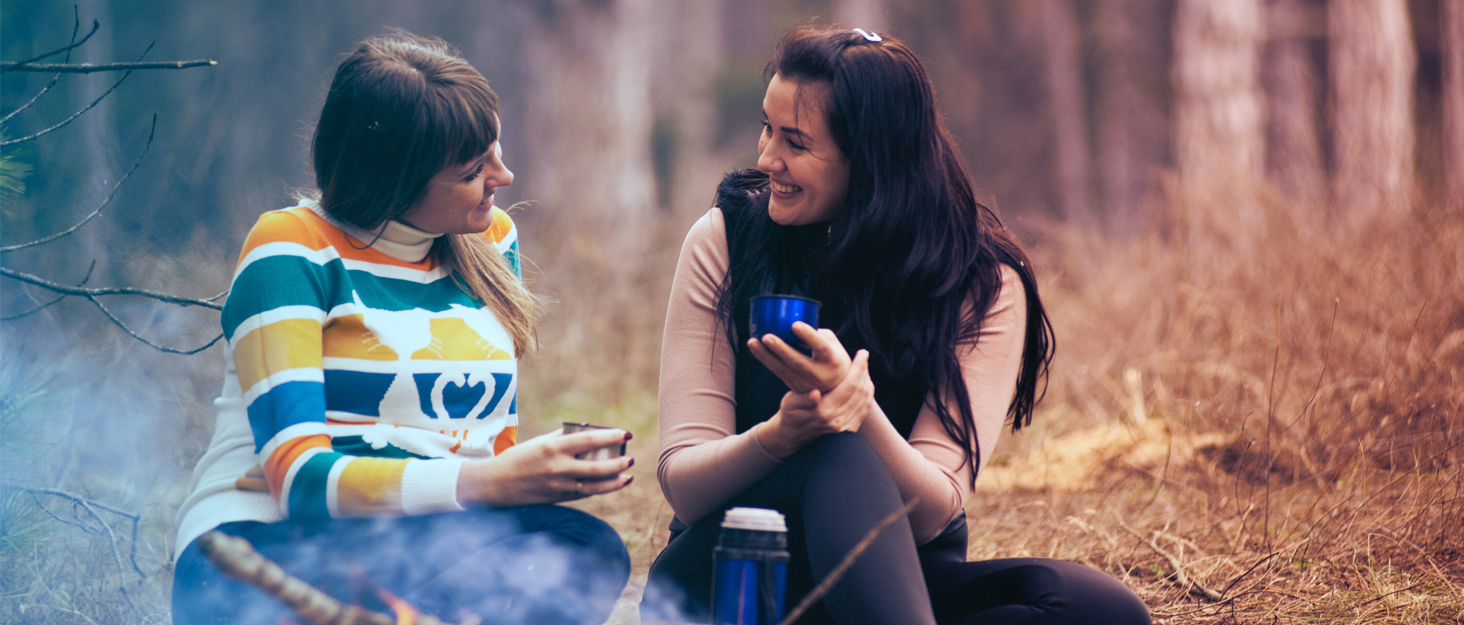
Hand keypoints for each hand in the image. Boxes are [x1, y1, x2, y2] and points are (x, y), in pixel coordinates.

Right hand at [457, 427, 633, 506]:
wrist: (495, 485)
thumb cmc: (519, 458)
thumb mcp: (539, 442)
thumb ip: (563, 437)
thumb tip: (588, 431)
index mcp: (553, 447)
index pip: (589, 440)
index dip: (611, 436)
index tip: (626, 433)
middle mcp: (558, 467)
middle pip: (596, 467)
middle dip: (618, 463)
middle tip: (631, 458)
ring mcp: (559, 486)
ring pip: (594, 486)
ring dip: (615, 482)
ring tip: (628, 476)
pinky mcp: (558, 499)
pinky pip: (584, 494)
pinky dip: (600, 489)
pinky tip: (612, 484)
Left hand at [747, 322, 851, 392]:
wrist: (836, 388)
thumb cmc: (833, 358)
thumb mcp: (834, 345)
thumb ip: (818, 333)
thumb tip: (797, 321)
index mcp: (833, 360)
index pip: (820, 347)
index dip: (808, 336)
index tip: (795, 324)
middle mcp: (819, 373)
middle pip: (797, 361)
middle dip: (780, 349)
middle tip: (766, 337)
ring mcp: (805, 382)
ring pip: (782, 369)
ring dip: (765, 355)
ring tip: (752, 342)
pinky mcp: (793, 385)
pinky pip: (777, 371)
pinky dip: (765, 359)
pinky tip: (755, 347)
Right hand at [757, 350, 873, 458]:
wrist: (794, 435)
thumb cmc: (790, 414)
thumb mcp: (791, 403)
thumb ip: (803, 399)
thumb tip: (815, 394)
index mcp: (824, 412)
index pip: (849, 386)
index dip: (858, 368)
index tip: (862, 353)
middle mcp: (838, 421)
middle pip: (860, 391)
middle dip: (864, 371)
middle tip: (864, 355)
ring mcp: (845, 427)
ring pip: (865, 399)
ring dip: (866, 380)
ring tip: (863, 366)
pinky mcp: (850, 430)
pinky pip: (865, 408)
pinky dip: (867, 393)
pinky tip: (864, 382)